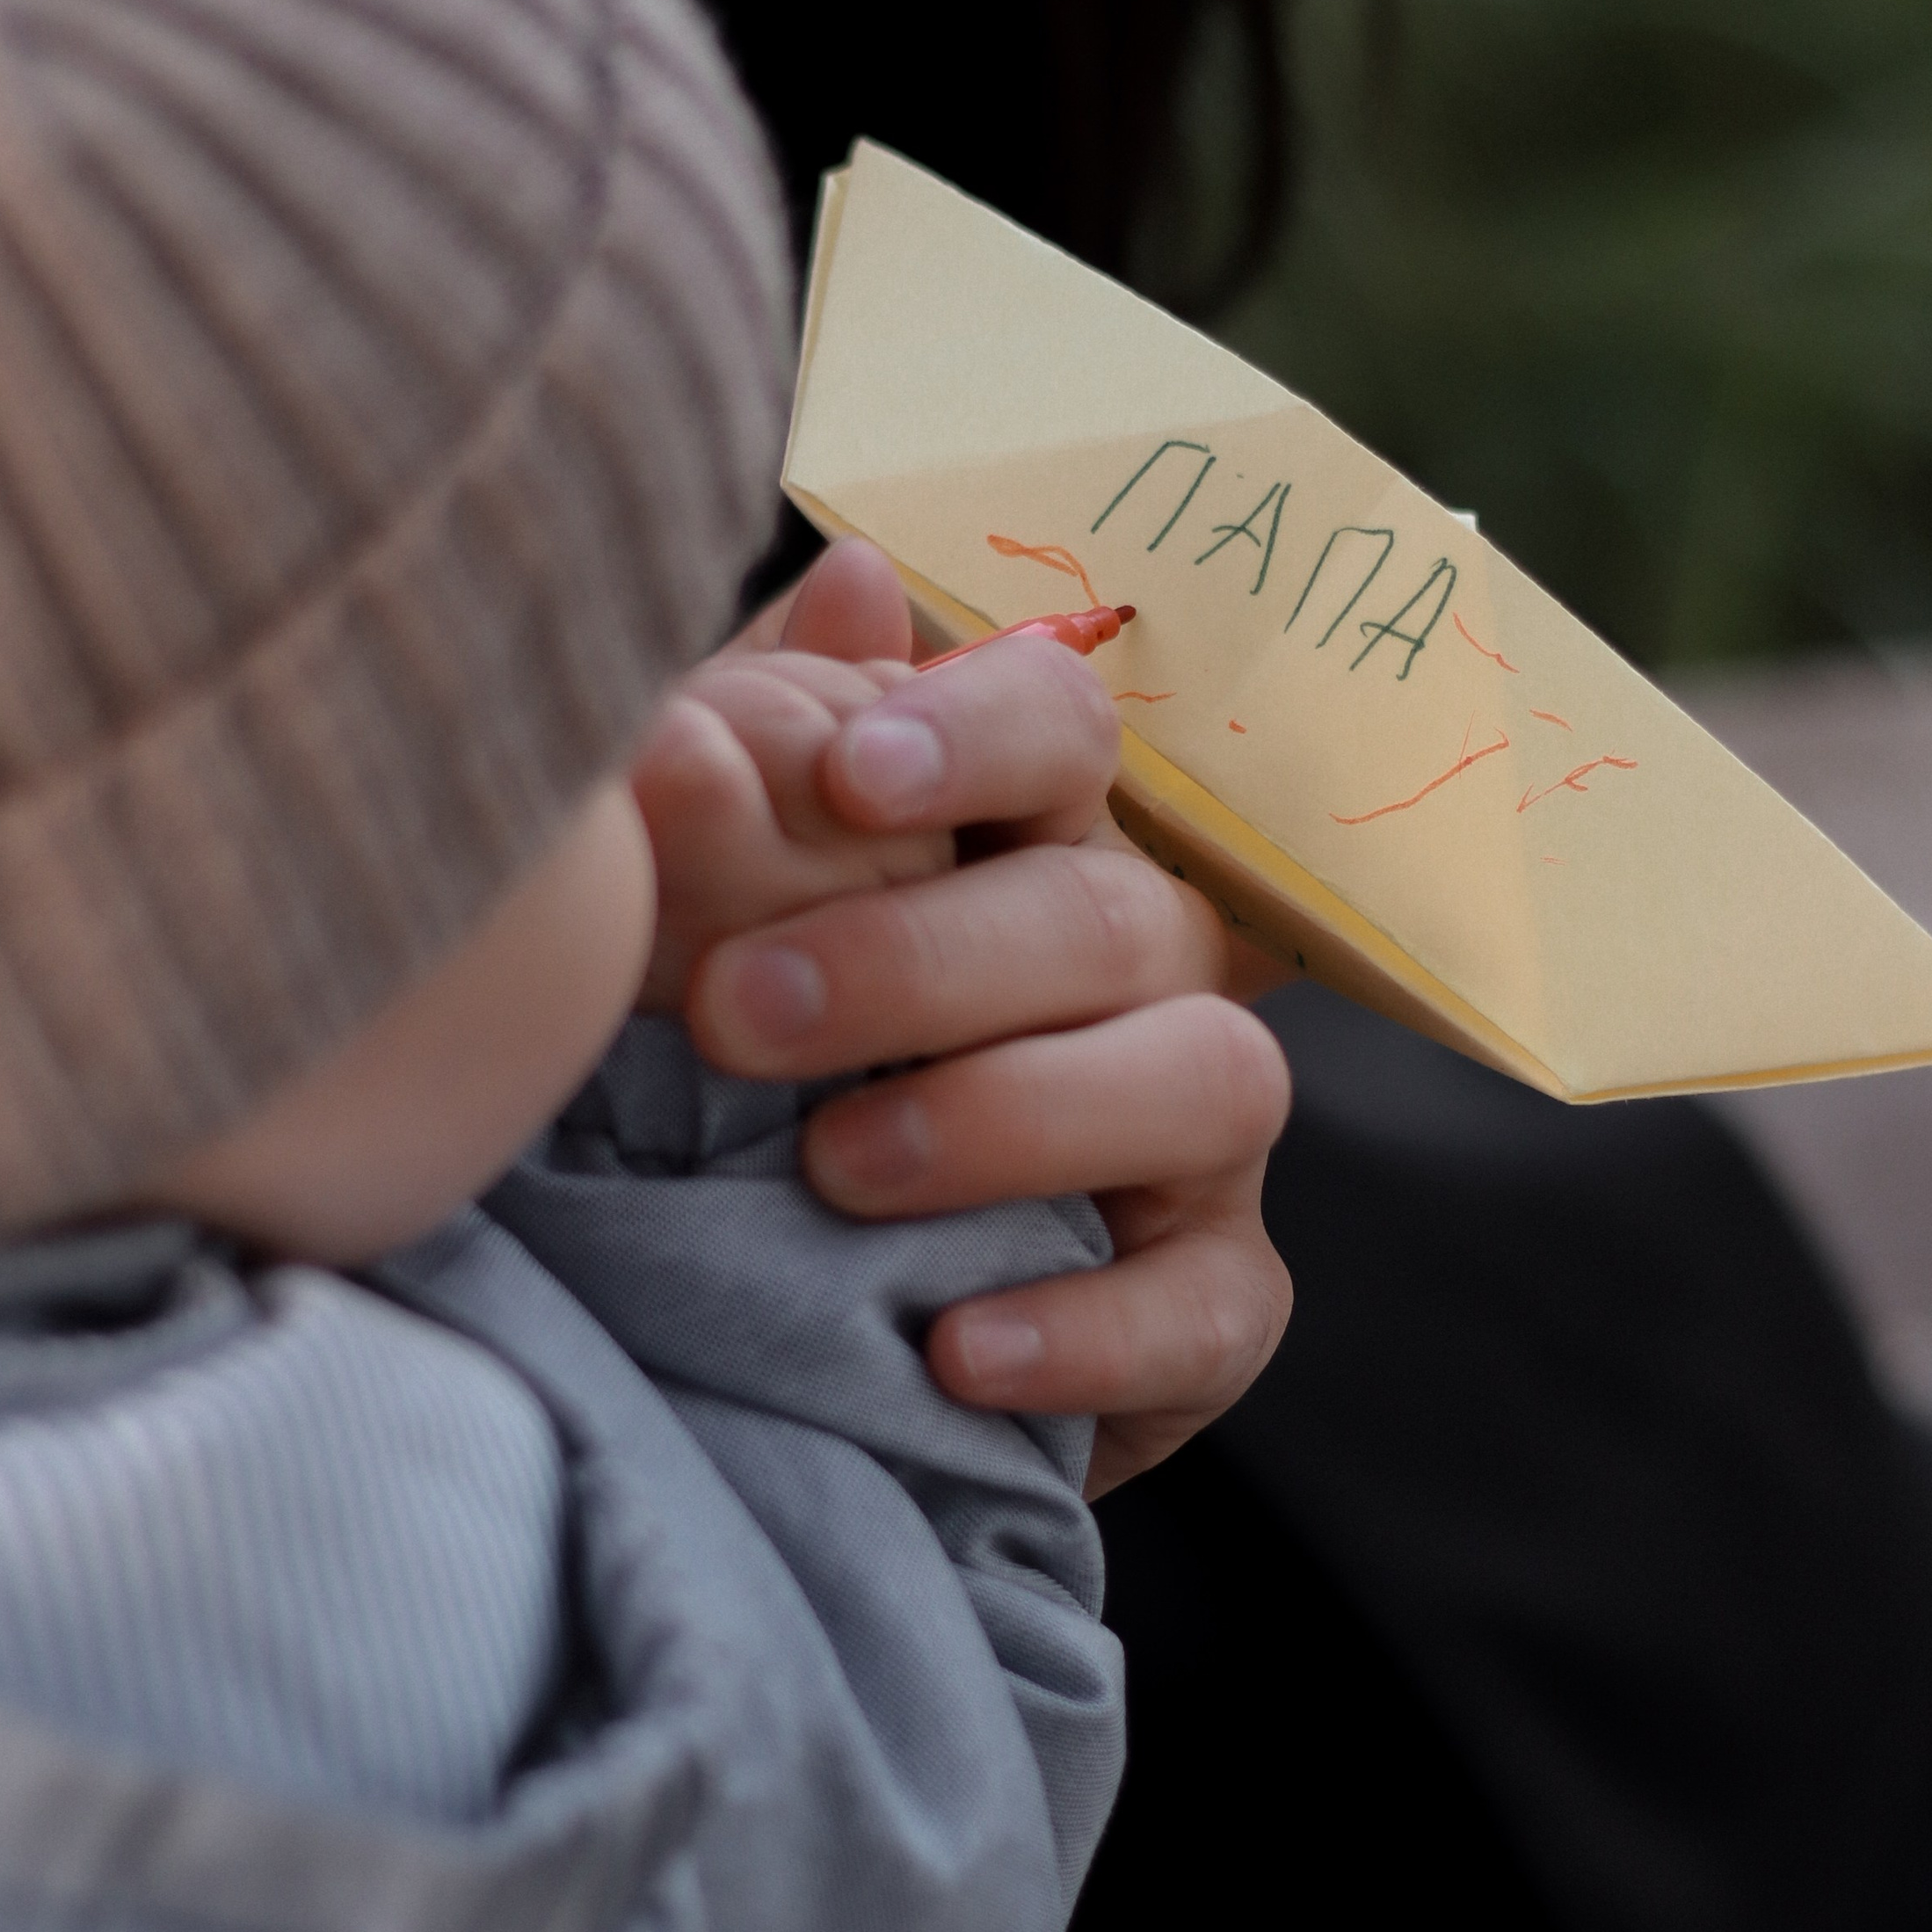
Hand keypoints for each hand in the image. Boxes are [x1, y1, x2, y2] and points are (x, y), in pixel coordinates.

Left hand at [690, 542, 1292, 1495]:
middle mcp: (1143, 969)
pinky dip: (1090, 1329)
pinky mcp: (1206, 1305)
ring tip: (835, 1171)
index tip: (847, 776)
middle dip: (920, 960)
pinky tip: (947, 1350)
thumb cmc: (757, 1072)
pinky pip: (1209, 1305)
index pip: (1063, 728)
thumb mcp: (722, 909)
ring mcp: (1194, 1140)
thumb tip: (854, 581)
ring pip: (1206, 1080)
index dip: (975, 734)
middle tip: (732, 1015)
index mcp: (1027, 842)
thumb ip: (771, 754)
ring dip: (1015, 1117)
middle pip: (1108, 915)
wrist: (778, 1334)